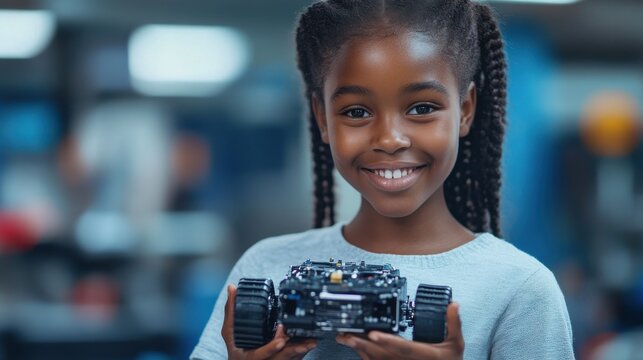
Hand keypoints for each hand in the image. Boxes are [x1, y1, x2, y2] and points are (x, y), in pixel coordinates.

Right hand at [222, 285, 316, 359]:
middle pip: (280, 358)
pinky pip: (294, 358)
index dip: (271, 348)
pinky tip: (310, 342)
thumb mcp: (230, 332)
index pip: (261, 354)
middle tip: (305, 341)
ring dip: (301, 350)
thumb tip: (232, 288)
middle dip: (294, 350)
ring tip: (311, 341)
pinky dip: (302, 350)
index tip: (280, 341)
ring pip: (290, 359)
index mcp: (250, 356)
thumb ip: (232, 311)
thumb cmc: (237, 349)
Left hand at [336, 302, 463, 359]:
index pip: (401, 347)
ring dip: (359, 348)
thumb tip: (454, 304)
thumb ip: (454, 323)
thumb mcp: (456, 344)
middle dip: (362, 344)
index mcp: (421, 355)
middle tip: (347, 334)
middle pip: (381, 354)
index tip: (373, 334)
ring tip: (344, 337)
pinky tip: (354, 346)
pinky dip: (363, 355)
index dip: (386, 341)